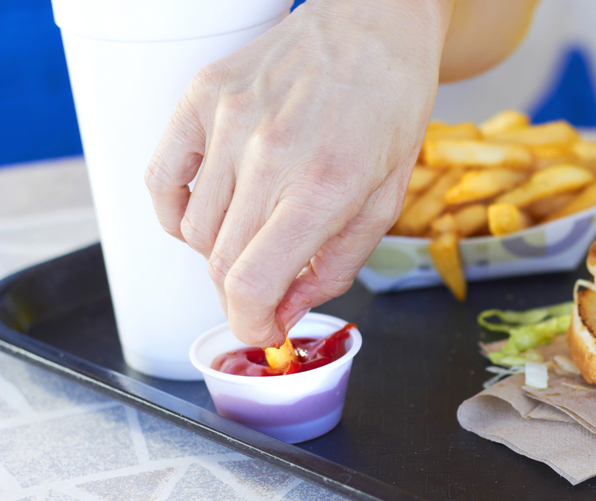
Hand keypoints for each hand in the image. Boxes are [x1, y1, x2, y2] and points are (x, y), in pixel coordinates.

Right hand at [145, 0, 451, 346]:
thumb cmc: (390, 107)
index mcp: (323, 185)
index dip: (252, 324)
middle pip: (220, 263)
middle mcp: (268, 154)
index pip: (252, 283)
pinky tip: (210, 212)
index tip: (262, 331)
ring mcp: (228, 121)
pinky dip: (177, 213)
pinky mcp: (201, 96)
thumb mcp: (385, 199)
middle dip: (243, 294)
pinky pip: (161, 180)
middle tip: (266, 289)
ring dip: (220, 252)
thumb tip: (285, 310)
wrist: (373, 24)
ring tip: (256, 232)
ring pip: (194, 229)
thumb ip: (335, 265)